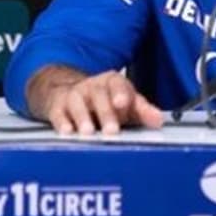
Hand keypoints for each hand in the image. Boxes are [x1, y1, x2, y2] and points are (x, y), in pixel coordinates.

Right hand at [33, 71, 162, 134]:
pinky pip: (58, 113)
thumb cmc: (104, 101)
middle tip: (111, 130)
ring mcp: (74, 95)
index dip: (120, 93)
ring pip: (77, 103)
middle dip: (105, 113)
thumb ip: (142, 111)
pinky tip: (67, 131)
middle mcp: (92, 87)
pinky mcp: (58, 107)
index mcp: (112, 83)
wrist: (69, 92)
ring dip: (83, 118)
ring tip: (88, 132)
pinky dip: (62, 122)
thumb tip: (157, 119)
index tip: (123, 103)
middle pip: (99, 96)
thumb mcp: (126, 103)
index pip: (118, 84)